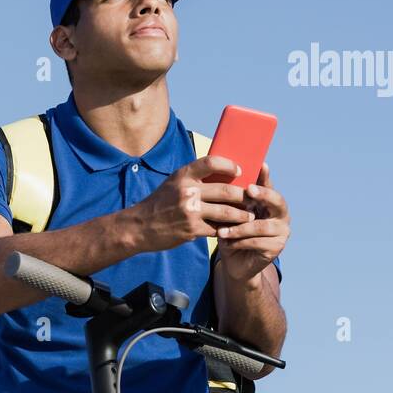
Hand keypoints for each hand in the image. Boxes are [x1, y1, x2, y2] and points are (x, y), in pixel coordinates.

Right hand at [128, 155, 255, 253]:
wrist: (139, 226)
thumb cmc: (159, 203)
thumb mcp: (173, 183)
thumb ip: (194, 178)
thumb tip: (222, 174)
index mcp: (183, 175)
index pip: (212, 162)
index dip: (230, 165)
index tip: (240, 171)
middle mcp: (187, 191)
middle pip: (226, 190)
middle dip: (243, 195)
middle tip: (253, 198)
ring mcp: (190, 211)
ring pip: (226, 212)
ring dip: (242, 215)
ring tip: (249, 216)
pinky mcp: (191, 229)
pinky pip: (217, 228)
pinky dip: (227, 229)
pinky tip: (233, 230)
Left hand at [215, 162, 288, 282]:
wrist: (234, 262)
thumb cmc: (231, 232)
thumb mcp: (229, 214)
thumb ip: (232, 198)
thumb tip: (220, 175)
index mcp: (270, 203)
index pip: (269, 185)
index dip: (266, 176)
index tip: (261, 165)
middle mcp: (281, 215)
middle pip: (277, 201)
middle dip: (263, 194)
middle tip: (249, 190)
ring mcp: (282, 231)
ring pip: (262, 226)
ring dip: (240, 228)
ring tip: (222, 231)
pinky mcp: (277, 248)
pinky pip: (257, 242)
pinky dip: (240, 241)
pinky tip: (227, 242)